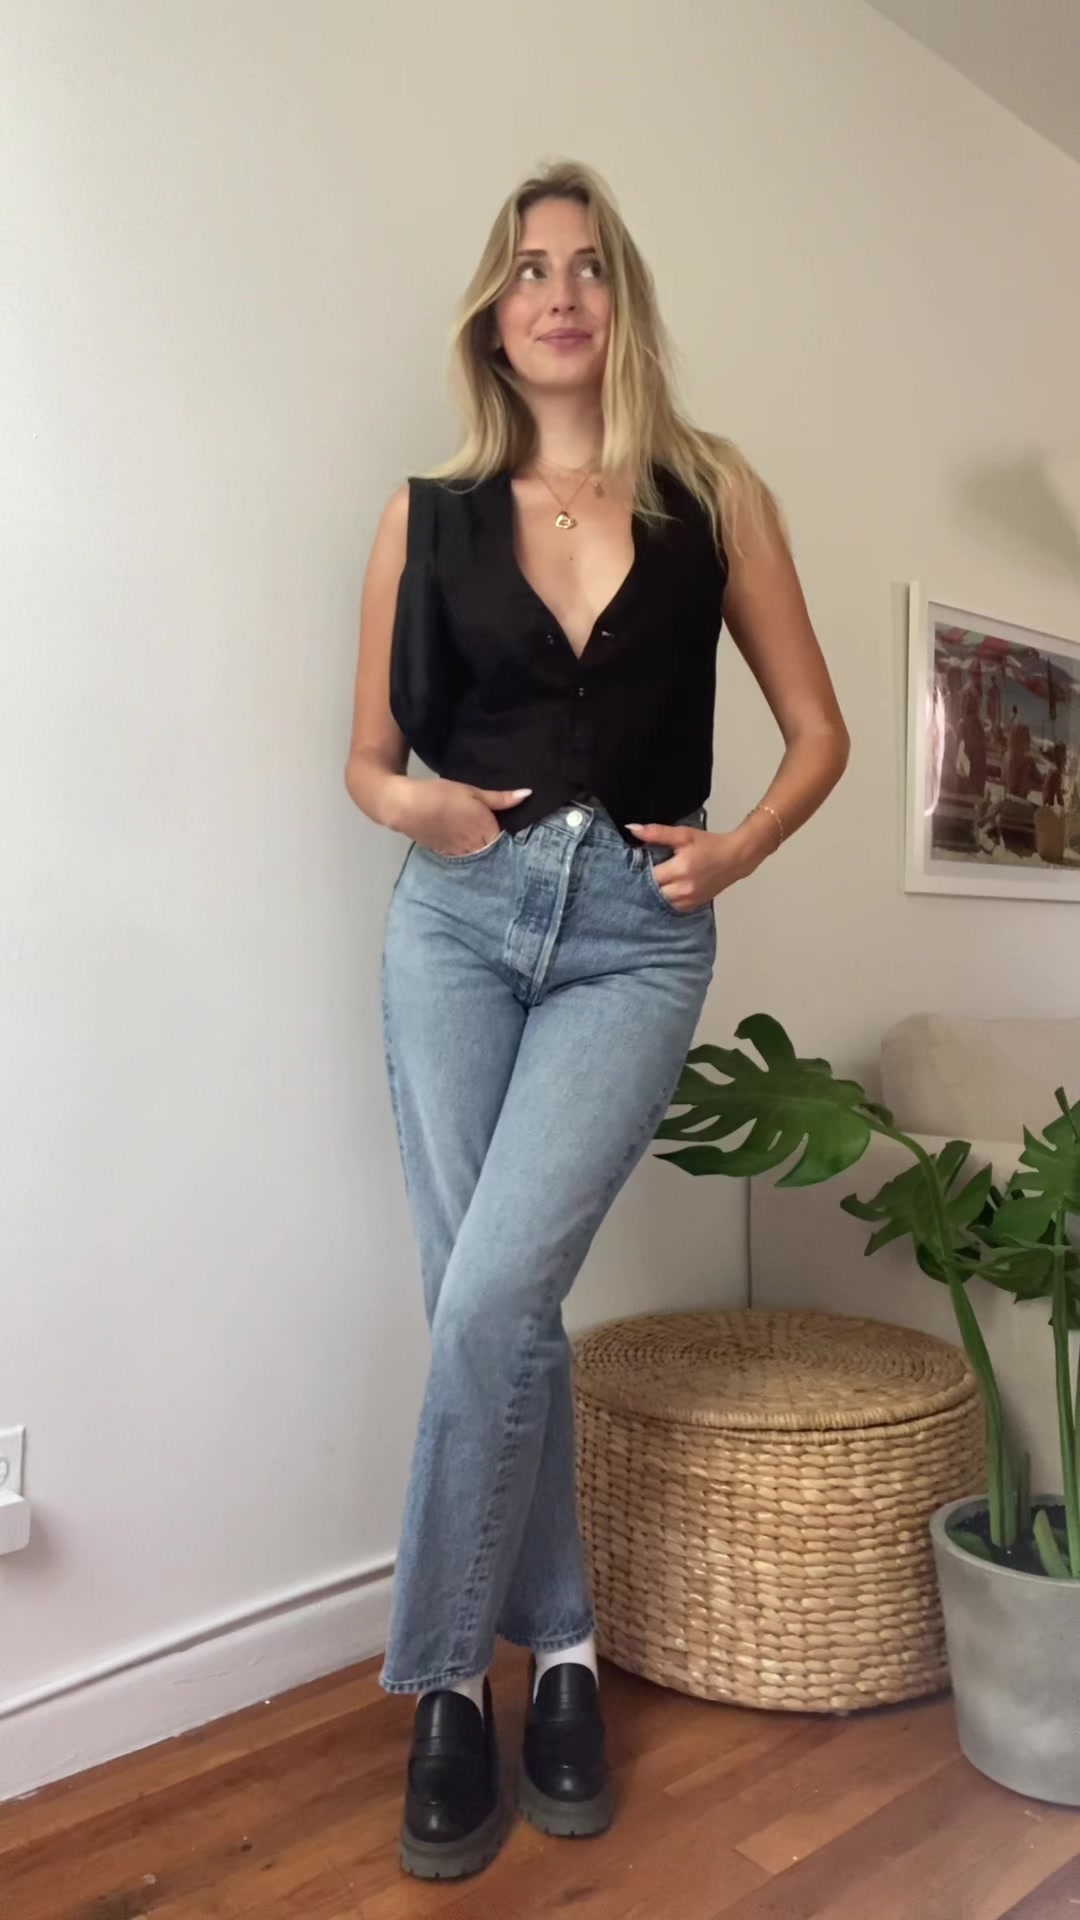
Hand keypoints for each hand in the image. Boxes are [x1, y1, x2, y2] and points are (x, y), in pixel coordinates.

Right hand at [391, 779, 531, 857]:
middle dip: (504, 850)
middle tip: (514, 844)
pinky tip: (471, 847)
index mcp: (487, 832)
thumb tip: (529, 794)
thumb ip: (501, 798)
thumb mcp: (473, 792)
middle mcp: (476, 849)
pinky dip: (471, 854)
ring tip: (493, 848)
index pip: (510, 843)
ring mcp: (460, 855)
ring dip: (487, 854)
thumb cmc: (442, 795)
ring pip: (481, 859)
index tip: (526, 837)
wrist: (405, 806)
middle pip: (496, 853)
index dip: (516, 841)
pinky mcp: (446, 855)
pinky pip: (465, 858)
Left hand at [626, 818, 774, 910]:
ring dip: (657, 892)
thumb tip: (631, 829)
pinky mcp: (694, 905)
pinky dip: (668, 899)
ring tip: (657, 881)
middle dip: (648, 883)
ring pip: (662, 901)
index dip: (642, 870)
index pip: (649, 876)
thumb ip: (656, 833)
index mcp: (680, 869)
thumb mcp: (683, 834)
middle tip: (647, 872)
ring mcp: (690, 899)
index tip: (640, 862)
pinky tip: (668, 889)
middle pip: (653, 891)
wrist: (736, 858)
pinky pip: (673, 906)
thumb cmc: (709, 844)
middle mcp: (684, 888)